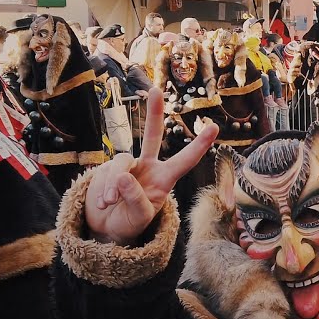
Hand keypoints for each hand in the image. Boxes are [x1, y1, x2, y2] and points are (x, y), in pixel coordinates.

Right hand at [85, 88, 217, 245]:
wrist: (105, 227)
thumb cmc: (130, 222)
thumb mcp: (139, 218)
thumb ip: (135, 199)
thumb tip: (124, 176)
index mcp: (164, 179)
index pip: (185, 161)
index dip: (199, 145)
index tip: (215, 127)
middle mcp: (148, 167)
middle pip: (152, 135)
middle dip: (154, 112)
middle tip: (156, 91)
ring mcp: (127, 166)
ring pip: (122, 162)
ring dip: (115, 183)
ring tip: (110, 202)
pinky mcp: (108, 169)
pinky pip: (107, 172)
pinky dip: (105, 188)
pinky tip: (103, 203)